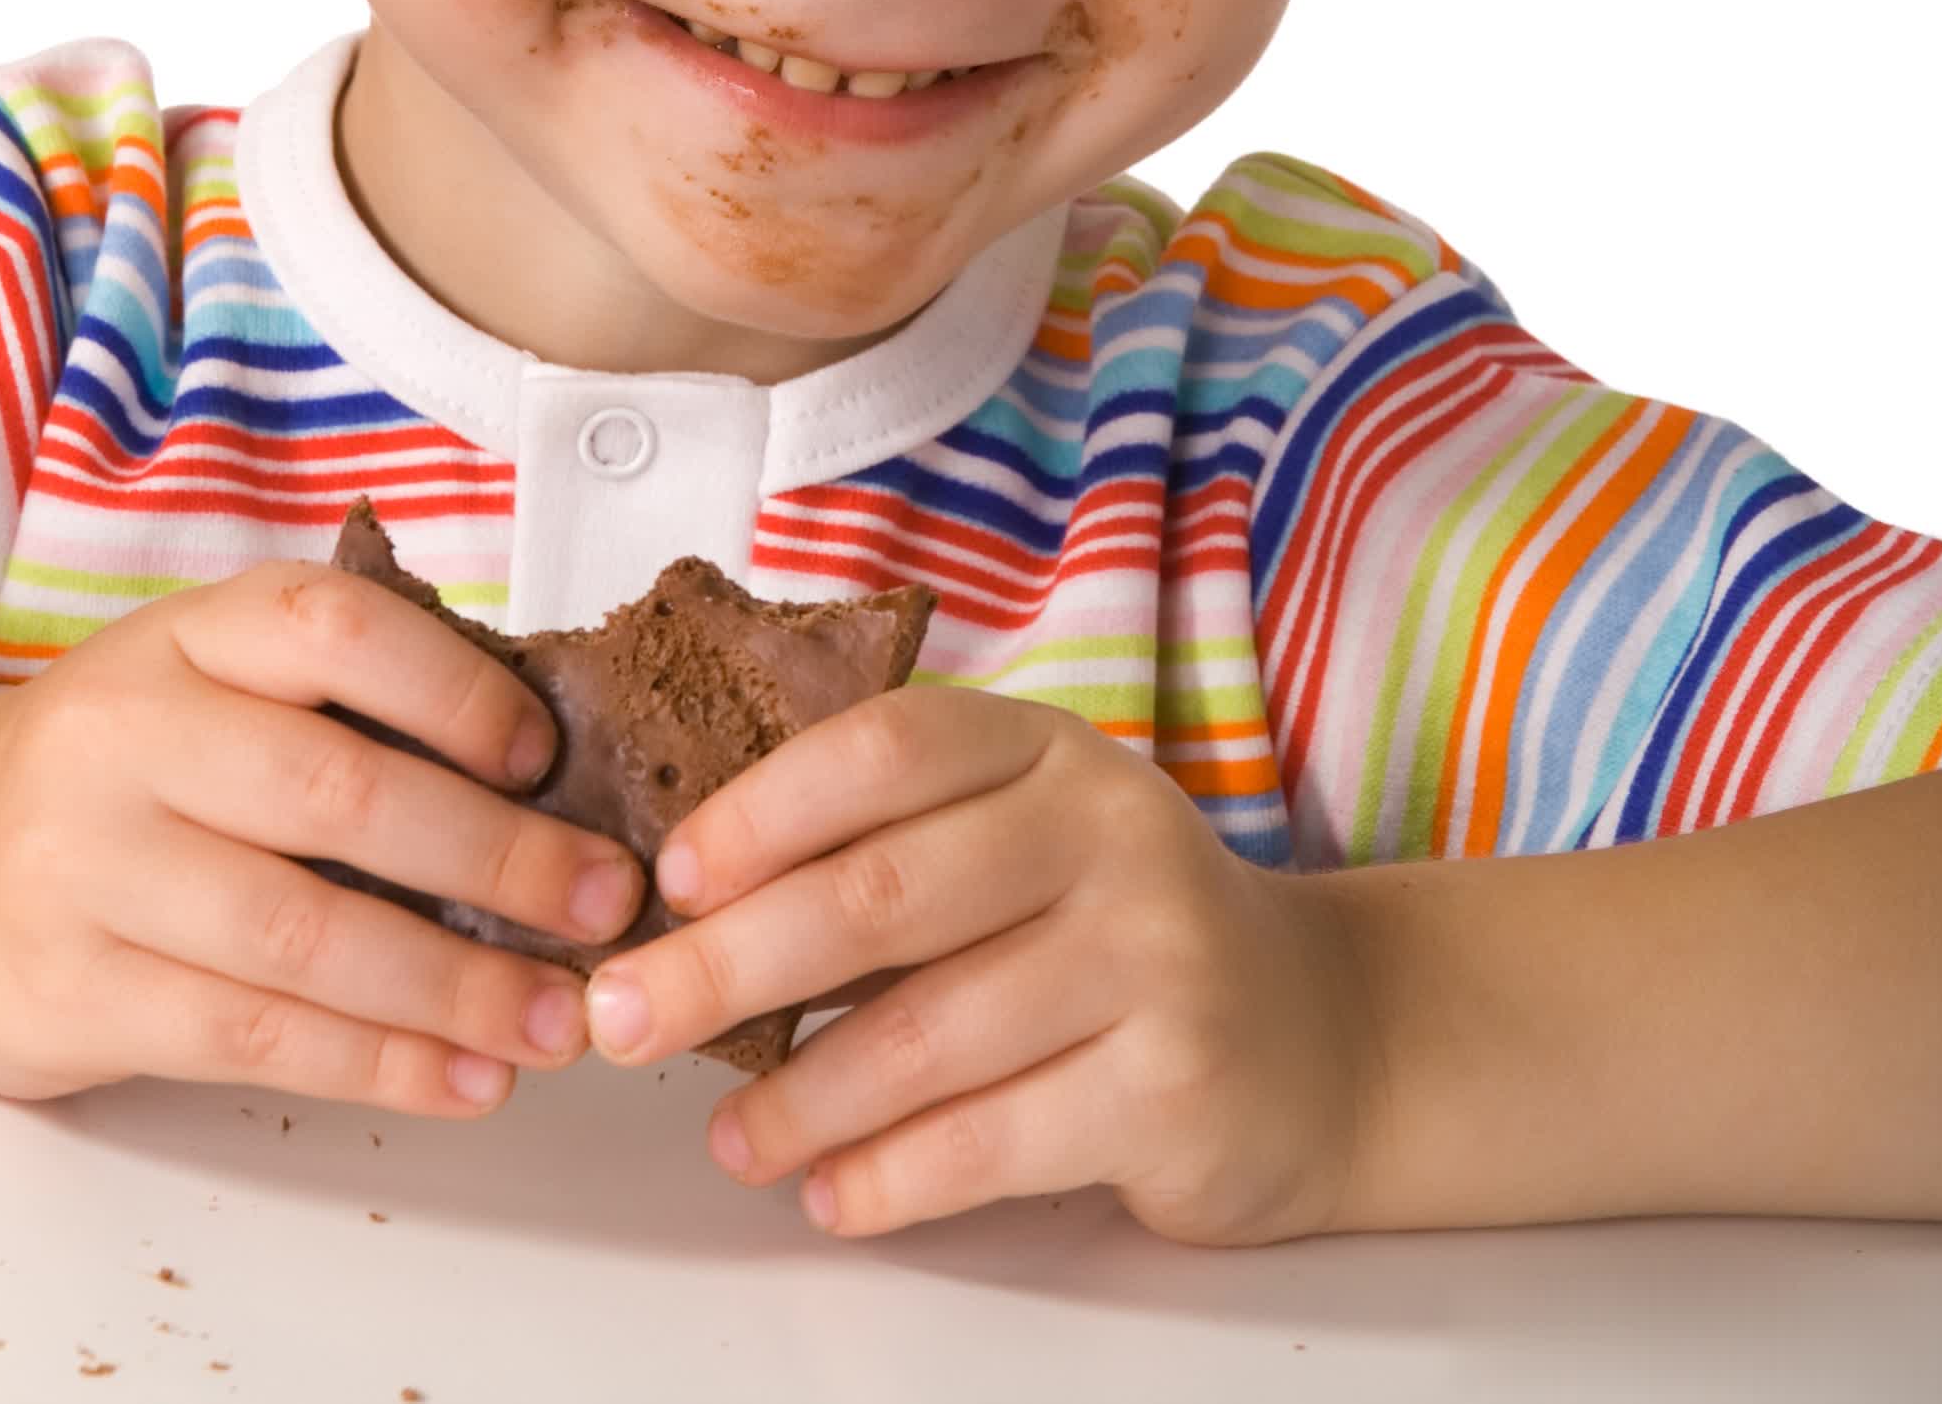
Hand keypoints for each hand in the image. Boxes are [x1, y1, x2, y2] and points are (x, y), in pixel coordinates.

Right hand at [0, 563, 644, 1116]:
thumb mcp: (201, 682)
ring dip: (455, 986)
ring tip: (557, 1018)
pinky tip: (464, 1075)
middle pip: (337, 794)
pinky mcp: (71, 991)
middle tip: (604, 905)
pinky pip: (251, 1035)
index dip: (453, 688)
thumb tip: (550, 777)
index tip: (547, 755)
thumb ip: (335, 704)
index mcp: (185, 633)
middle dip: (495, 857)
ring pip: (304, 935)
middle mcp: (126, 733)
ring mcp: (87, 865)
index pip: (334, 629)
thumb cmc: (117, 772)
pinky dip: (377, 1062)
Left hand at [581, 684, 1371, 1244]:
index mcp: (1049, 750)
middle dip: (729, 961)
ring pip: (928, 1034)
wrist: (1318, 1036)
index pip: (887, 748)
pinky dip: (890, 1176)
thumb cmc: (1117, 931)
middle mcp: (1107, 834)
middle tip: (623, 1014)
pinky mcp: (1173, 1088)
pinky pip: (994, 1141)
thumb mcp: (1028, 838)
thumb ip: (896, 845)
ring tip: (728, 1136)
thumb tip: (693, 905)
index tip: (669, 877)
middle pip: (883, 892)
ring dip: (800, 1096)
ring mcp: (1150, 959)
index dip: (764, 807)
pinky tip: (829, 1192)